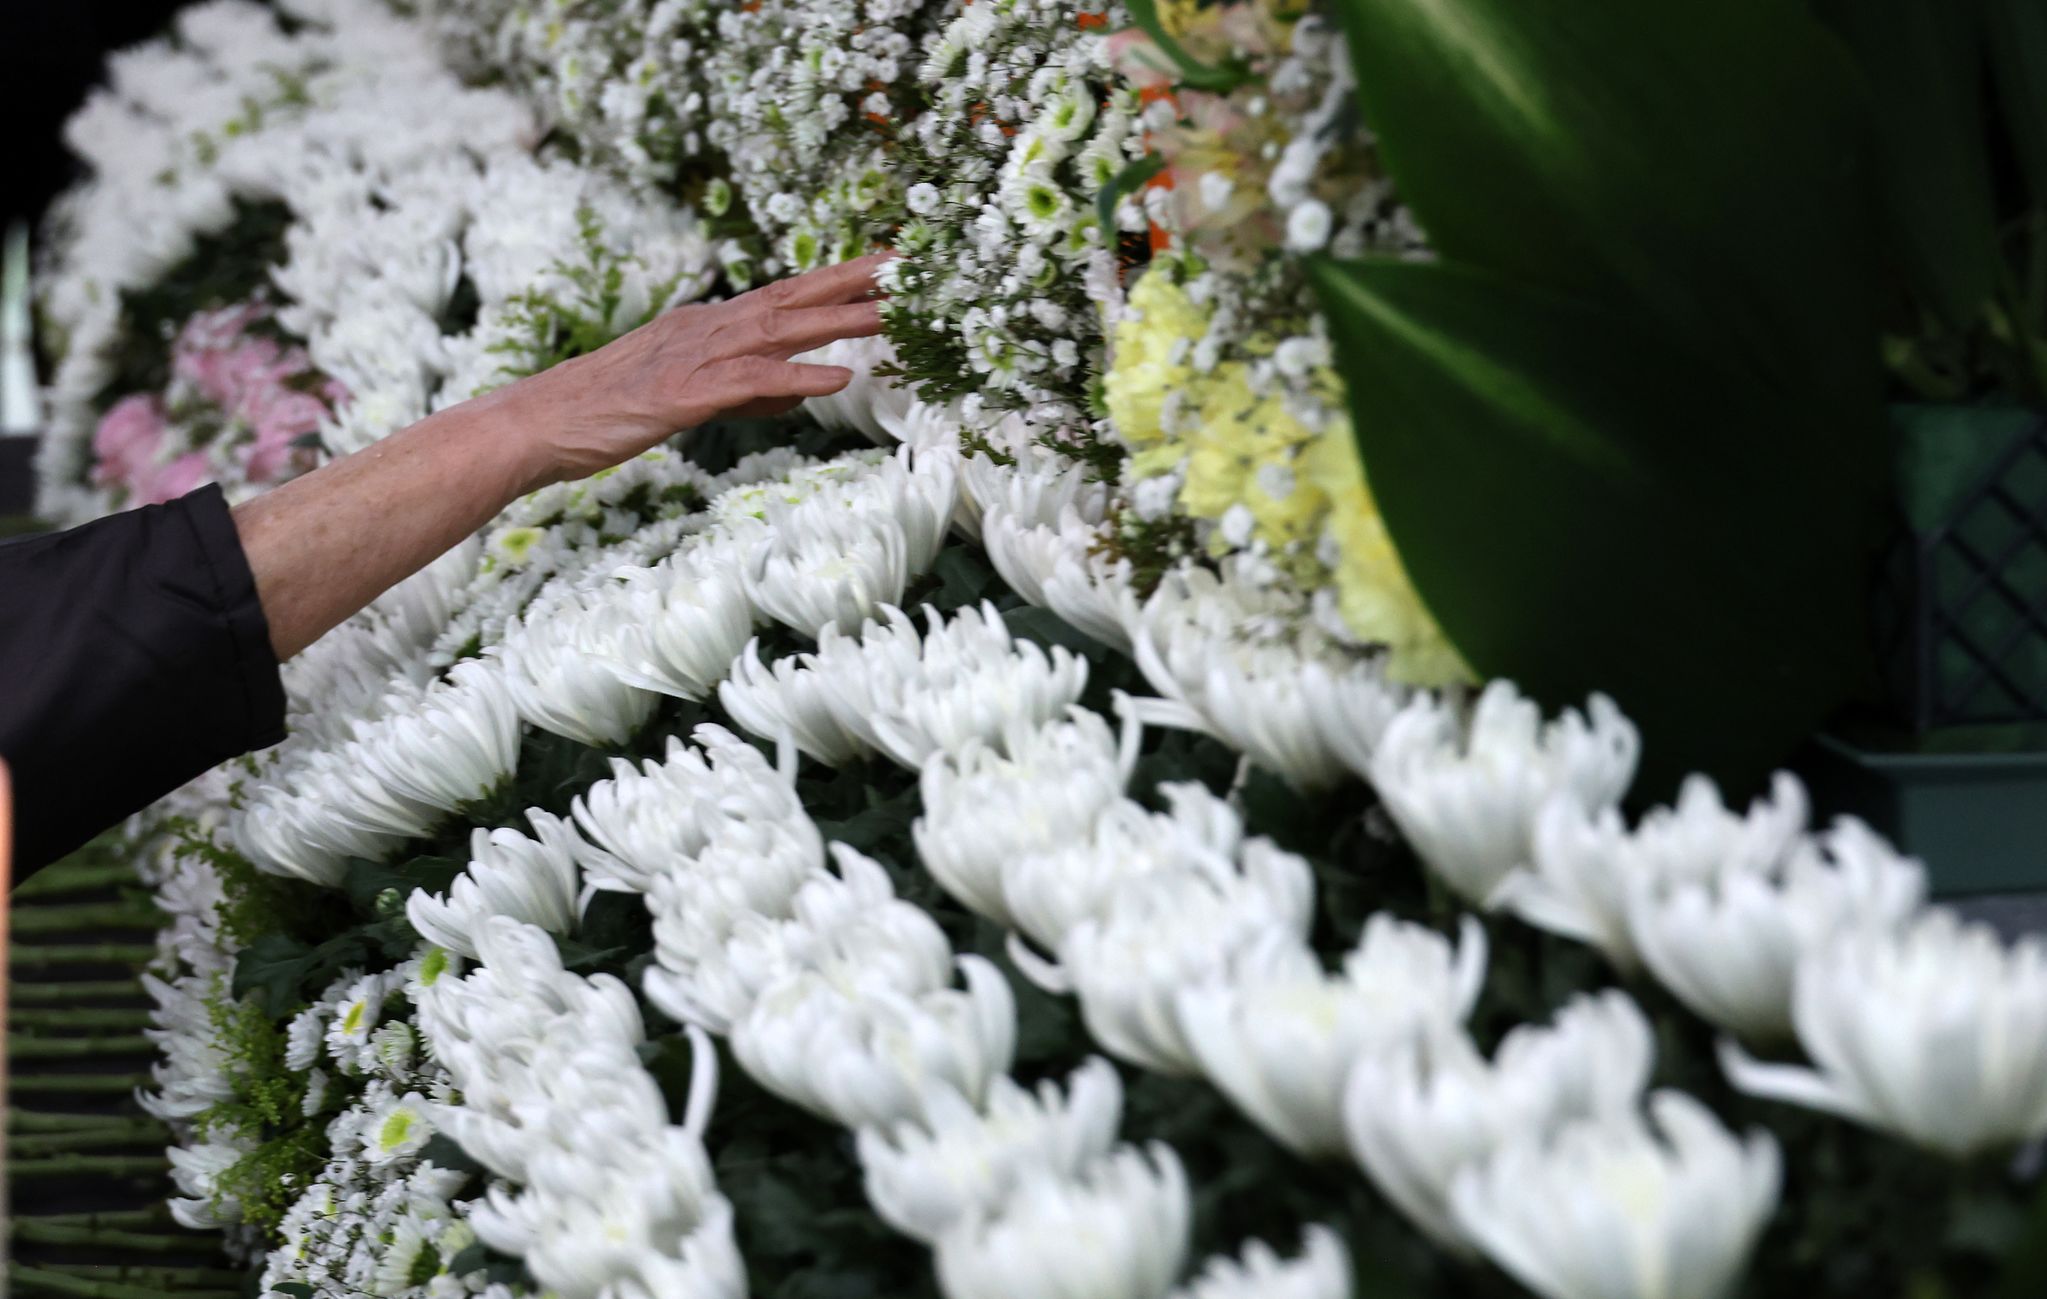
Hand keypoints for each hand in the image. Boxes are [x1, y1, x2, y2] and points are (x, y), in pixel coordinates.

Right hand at [501, 251, 890, 488]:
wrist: (538, 423)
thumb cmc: (606, 413)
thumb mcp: (689, 398)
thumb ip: (747, 391)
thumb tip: (798, 390)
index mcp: (705, 326)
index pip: (783, 296)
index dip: (836, 281)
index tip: (884, 270)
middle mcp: (705, 330)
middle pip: (790, 297)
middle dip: (851, 282)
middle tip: (906, 269)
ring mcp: (693, 358)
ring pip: (778, 330)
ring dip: (838, 320)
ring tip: (891, 313)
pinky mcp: (682, 395)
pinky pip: (750, 382)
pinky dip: (797, 377)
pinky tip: (839, 379)